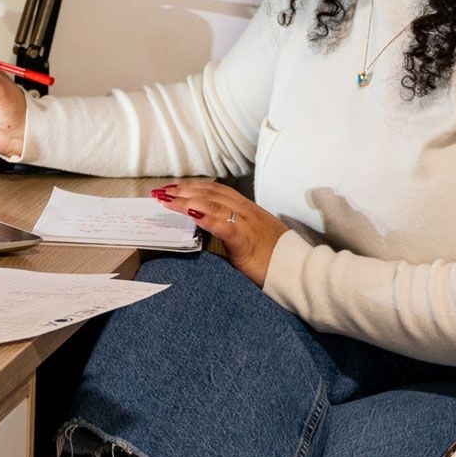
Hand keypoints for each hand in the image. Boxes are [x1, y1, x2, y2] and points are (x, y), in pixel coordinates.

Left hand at [153, 179, 286, 284]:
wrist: (295, 269)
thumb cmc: (273, 257)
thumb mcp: (251, 237)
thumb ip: (232, 230)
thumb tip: (209, 230)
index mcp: (245, 209)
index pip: (214, 190)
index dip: (191, 187)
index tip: (172, 188)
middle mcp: (244, 210)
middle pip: (208, 192)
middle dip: (181, 190)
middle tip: (159, 191)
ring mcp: (246, 223)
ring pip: (212, 204)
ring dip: (185, 200)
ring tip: (166, 200)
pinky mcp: (245, 240)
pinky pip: (223, 225)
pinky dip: (205, 217)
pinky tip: (190, 213)